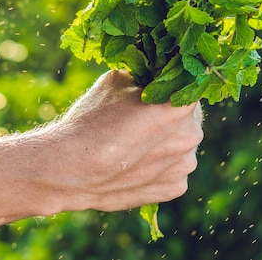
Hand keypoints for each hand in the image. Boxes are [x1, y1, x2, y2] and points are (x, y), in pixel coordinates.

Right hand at [36, 70, 203, 212]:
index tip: (160, 87)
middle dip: (171, 114)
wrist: (69, 169)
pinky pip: (174, 169)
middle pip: (189, 118)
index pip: (190, 86)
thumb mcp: (118, 79)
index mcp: (182, 106)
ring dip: (167, 141)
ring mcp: (185, 166)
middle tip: (145, 117)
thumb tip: (153, 72)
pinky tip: (136, 163)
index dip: (175, 85)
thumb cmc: (92, 119)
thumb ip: (144, 76)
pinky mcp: (177, 188)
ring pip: (182, 145)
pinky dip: (161, 166)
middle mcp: (192, 136)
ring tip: (136, 143)